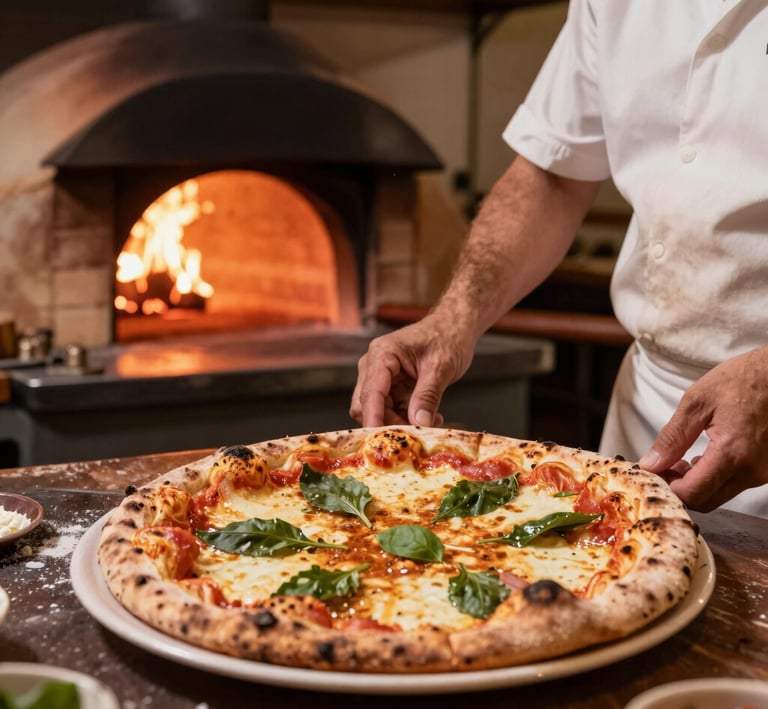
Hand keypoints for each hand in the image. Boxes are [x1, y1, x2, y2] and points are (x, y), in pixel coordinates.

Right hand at [350, 316, 474, 427]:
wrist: (453, 327)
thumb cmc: (447, 338)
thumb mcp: (441, 367)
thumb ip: (428, 395)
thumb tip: (419, 423)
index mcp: (382, 355)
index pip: (371, 392)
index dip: (373, 418)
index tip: (379, 440)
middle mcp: (374, 365)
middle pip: (367, 405)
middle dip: (389, 423)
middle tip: (416, 433)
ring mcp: (381, 376)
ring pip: (378, 411)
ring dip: (400, 422)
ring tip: (429, 422)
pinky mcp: (390, 386)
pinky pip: (391, 409)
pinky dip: (406, 418)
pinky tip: (429, 416)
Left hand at [639, 346, 767, 510]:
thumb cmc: (742, 380)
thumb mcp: (697, 402)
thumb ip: (672, 438)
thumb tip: (651, 463)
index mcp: (733, 453)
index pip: (692, 493)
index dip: (666, 486)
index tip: (652, 471)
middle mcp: (753, 471)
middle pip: (706, 501)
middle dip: (679, 488)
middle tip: (664, 466)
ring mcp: (764, 472)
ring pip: (720, 494)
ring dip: (696, 483)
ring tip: (680, 459)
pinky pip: (735, 484)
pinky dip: (714, 477)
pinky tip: (704, 456)